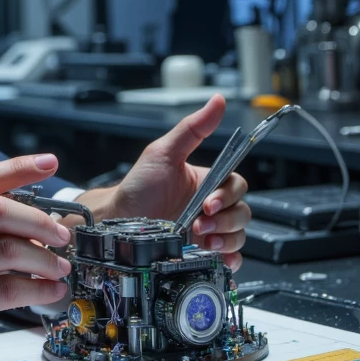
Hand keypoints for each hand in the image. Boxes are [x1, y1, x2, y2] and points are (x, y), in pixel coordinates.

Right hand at [0, 154, 72, 360]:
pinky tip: (47, 293)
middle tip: (61, 235)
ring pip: (9, 250)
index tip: (47, 163)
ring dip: (45, 259)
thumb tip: (3, 219)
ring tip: (58, 269)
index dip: (17, 167)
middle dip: (41, 221)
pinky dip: (37, 289)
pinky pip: (7, 290)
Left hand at [74, 95, 250, 271]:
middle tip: (202, 224)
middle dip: (226, 220)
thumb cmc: (138, 187)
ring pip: (238, 235)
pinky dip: (230, 259)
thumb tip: (217, 101)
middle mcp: (209, 207)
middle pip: (241, 212)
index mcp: (206, 182)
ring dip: (227, 239)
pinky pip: (229, 257)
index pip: (236, 186)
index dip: (228, 196)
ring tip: (203, 240)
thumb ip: (192, 128)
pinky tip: (218, 256)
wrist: (117, 223)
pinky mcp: (201, 252)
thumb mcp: (164, 153)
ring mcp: (207, 231)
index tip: (208, 203)